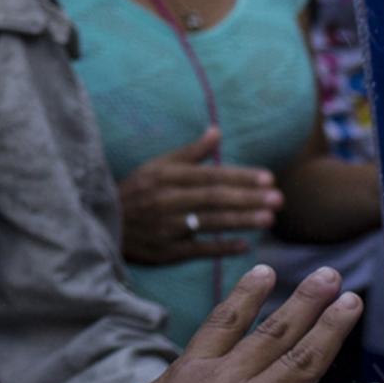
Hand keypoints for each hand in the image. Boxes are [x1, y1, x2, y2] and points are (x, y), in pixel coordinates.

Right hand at [96, 263, 364, 382]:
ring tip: (352, 300)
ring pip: (299, 355)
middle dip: (303, 301)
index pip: (224, 323)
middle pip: (272, 329)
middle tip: (331, 275)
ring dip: (329, 326)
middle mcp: (227, 376)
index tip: (267, 271)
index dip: (247, 295)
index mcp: (191, 371)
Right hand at [119, 126, 281, 265]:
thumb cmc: (136, 192)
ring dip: (241, 221)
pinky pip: (198, 250)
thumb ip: (189, 152)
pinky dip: (222, 247)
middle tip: (278, 199)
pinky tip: (245, 245)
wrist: (105, 226)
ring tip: (269, 218)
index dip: (240, 177)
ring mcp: (166, 228)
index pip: (210, 176)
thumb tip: (217, 131)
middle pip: (213, 199)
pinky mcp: (165, 252)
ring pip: (209, 223)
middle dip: (248, 198)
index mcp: (165, 177)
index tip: (268, 178)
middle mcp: (166, 201)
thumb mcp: (156, 166)